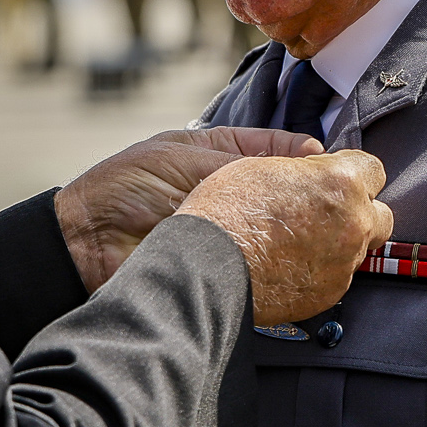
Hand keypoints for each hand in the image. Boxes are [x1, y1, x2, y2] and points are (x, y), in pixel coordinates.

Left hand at [55, 127, 324, 290]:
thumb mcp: (185, 159)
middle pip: (292, 197)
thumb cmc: (124, 188)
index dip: (313, 161)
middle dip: (316, 200)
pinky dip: (286, 266)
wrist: (84, 244)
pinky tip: (303, 261)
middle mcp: (238, 198)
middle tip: (341, 204)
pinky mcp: (231, 272)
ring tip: (328, 231)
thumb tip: (309, 155)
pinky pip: (269, 269)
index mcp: (228, 158)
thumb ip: (243, 160)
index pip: (285, 155)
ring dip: (307, 233)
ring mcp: (237, 236)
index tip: (338, 168)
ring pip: (288, 235)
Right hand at [179, 150, 391, 324]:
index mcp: (341, 182)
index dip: (350, 172)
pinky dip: (320, 269)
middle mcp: (354, 223)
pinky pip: (336, 276)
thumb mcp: (263, 166)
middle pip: (380, 214)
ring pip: (357, 248)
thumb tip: (315, 168)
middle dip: (358, 211)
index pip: (373, 169)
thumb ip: (303, 168)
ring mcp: (344, 262)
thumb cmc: (228, 211)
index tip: (332, 178)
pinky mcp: (329, 293)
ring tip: (298, 241)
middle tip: (325, 211)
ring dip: (338, 242)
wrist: (209, 268)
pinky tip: (288, 264)